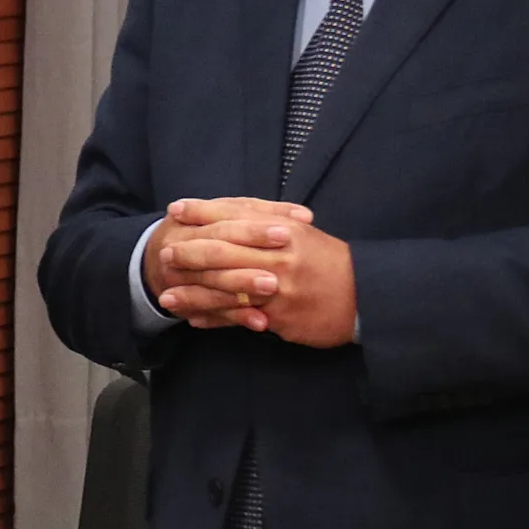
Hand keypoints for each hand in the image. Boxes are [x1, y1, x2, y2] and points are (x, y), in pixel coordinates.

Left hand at [156, 198, 356, 346]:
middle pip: (223, 250)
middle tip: (164, 253)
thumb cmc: (329, 263)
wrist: (363, 297)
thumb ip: (269, 223)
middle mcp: (277, 255)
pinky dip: (214, 319)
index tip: (175, 208)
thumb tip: (232, 214)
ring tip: (166, 296)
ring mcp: (276, 288)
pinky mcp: (278, 317)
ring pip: (224, 288)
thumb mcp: (302, 235)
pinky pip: (237, 318)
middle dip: (190, 252)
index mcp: (282, 230)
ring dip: (193, 292)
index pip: (235, 216)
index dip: (203, 212)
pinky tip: (194, 320)